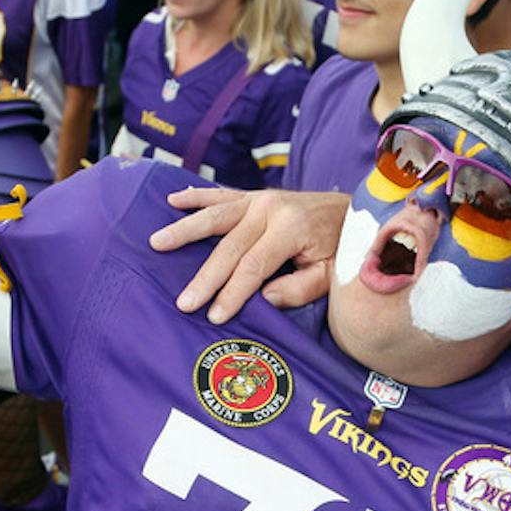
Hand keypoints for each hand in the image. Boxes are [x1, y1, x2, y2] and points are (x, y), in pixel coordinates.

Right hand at [148, 187, 347, 322]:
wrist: (354, 209)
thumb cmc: (343, 247)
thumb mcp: (332, 273)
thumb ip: (300, 287)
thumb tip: (264, 299)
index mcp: (291, 228)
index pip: (253, 267)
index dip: (232, 293)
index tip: (214, 316)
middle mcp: (271, 209)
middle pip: (228, 247)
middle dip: (204, 277)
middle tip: (183, 301)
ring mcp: (261, 199)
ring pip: (215, 215)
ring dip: (184, 229)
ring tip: (157, 242)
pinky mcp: (256, 196)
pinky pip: (221, 195)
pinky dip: (196, 197)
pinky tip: (172, 200)